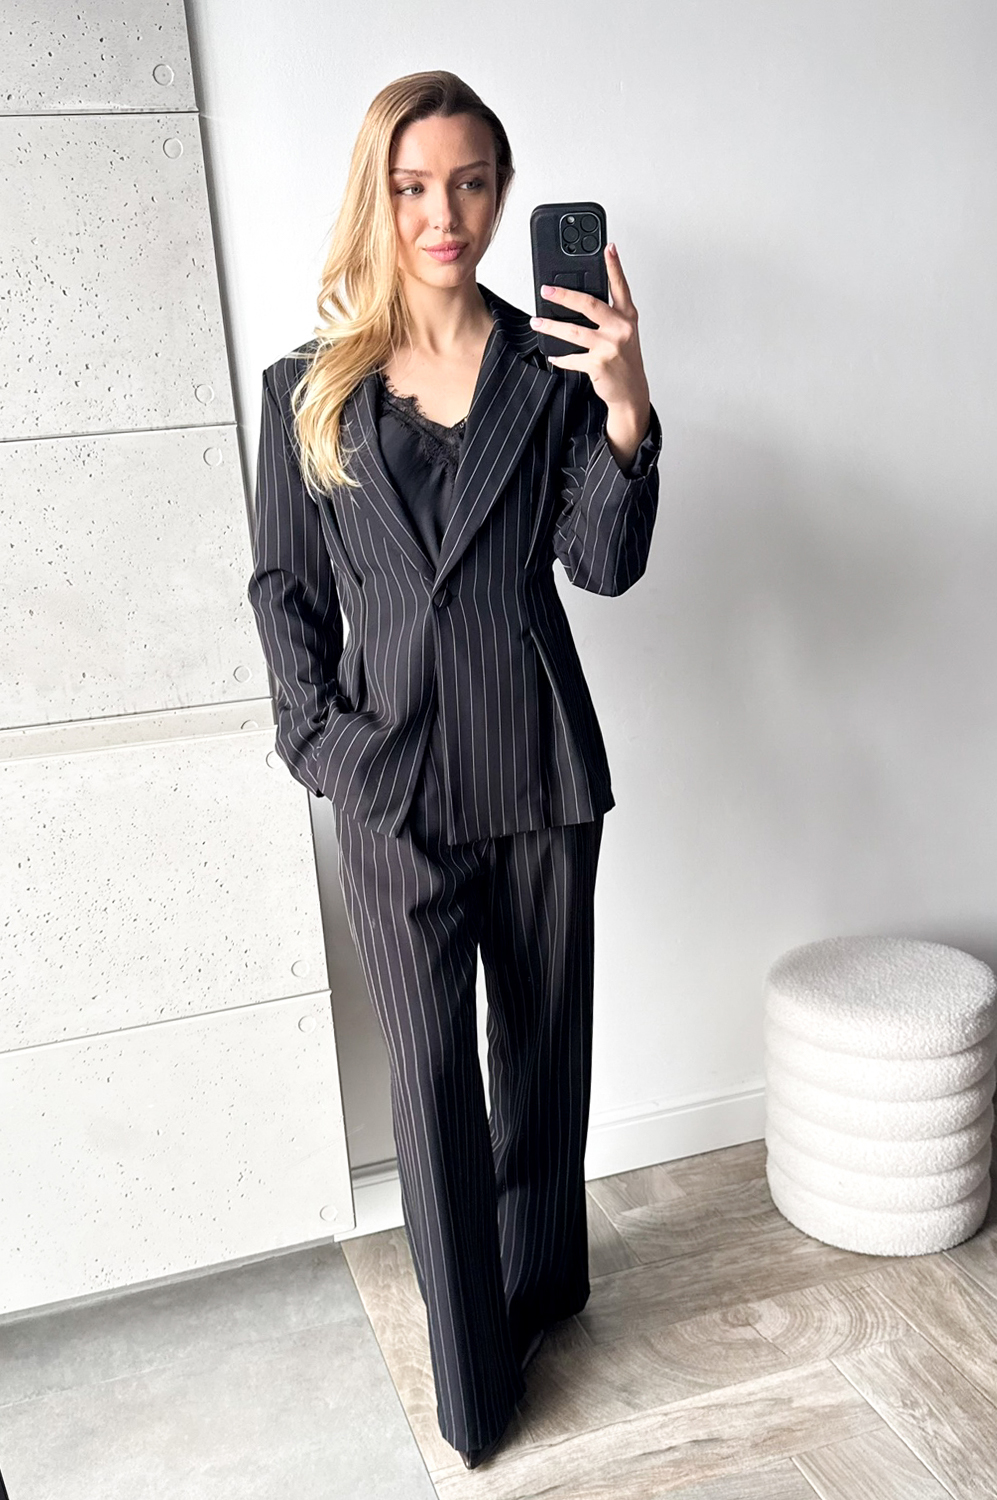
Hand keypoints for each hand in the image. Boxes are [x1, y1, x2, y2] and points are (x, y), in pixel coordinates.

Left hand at [529, 242, 651, 467]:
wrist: (631, 393)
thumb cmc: (625, 362)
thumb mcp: (624, 334)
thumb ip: (609, 316)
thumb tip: (579, 301)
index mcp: (628, 317)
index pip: (620, 286)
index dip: (614, 266)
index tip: (607, 247)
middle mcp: (621, 328)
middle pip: (589, 304)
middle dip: (564, 296)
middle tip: (546, 290)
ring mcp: (610, 347)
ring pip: (574, 331)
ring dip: (551, 327)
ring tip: (536, 322)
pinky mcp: (599, 364)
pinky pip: (572, 358)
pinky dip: (559, 357)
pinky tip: (552, 354)